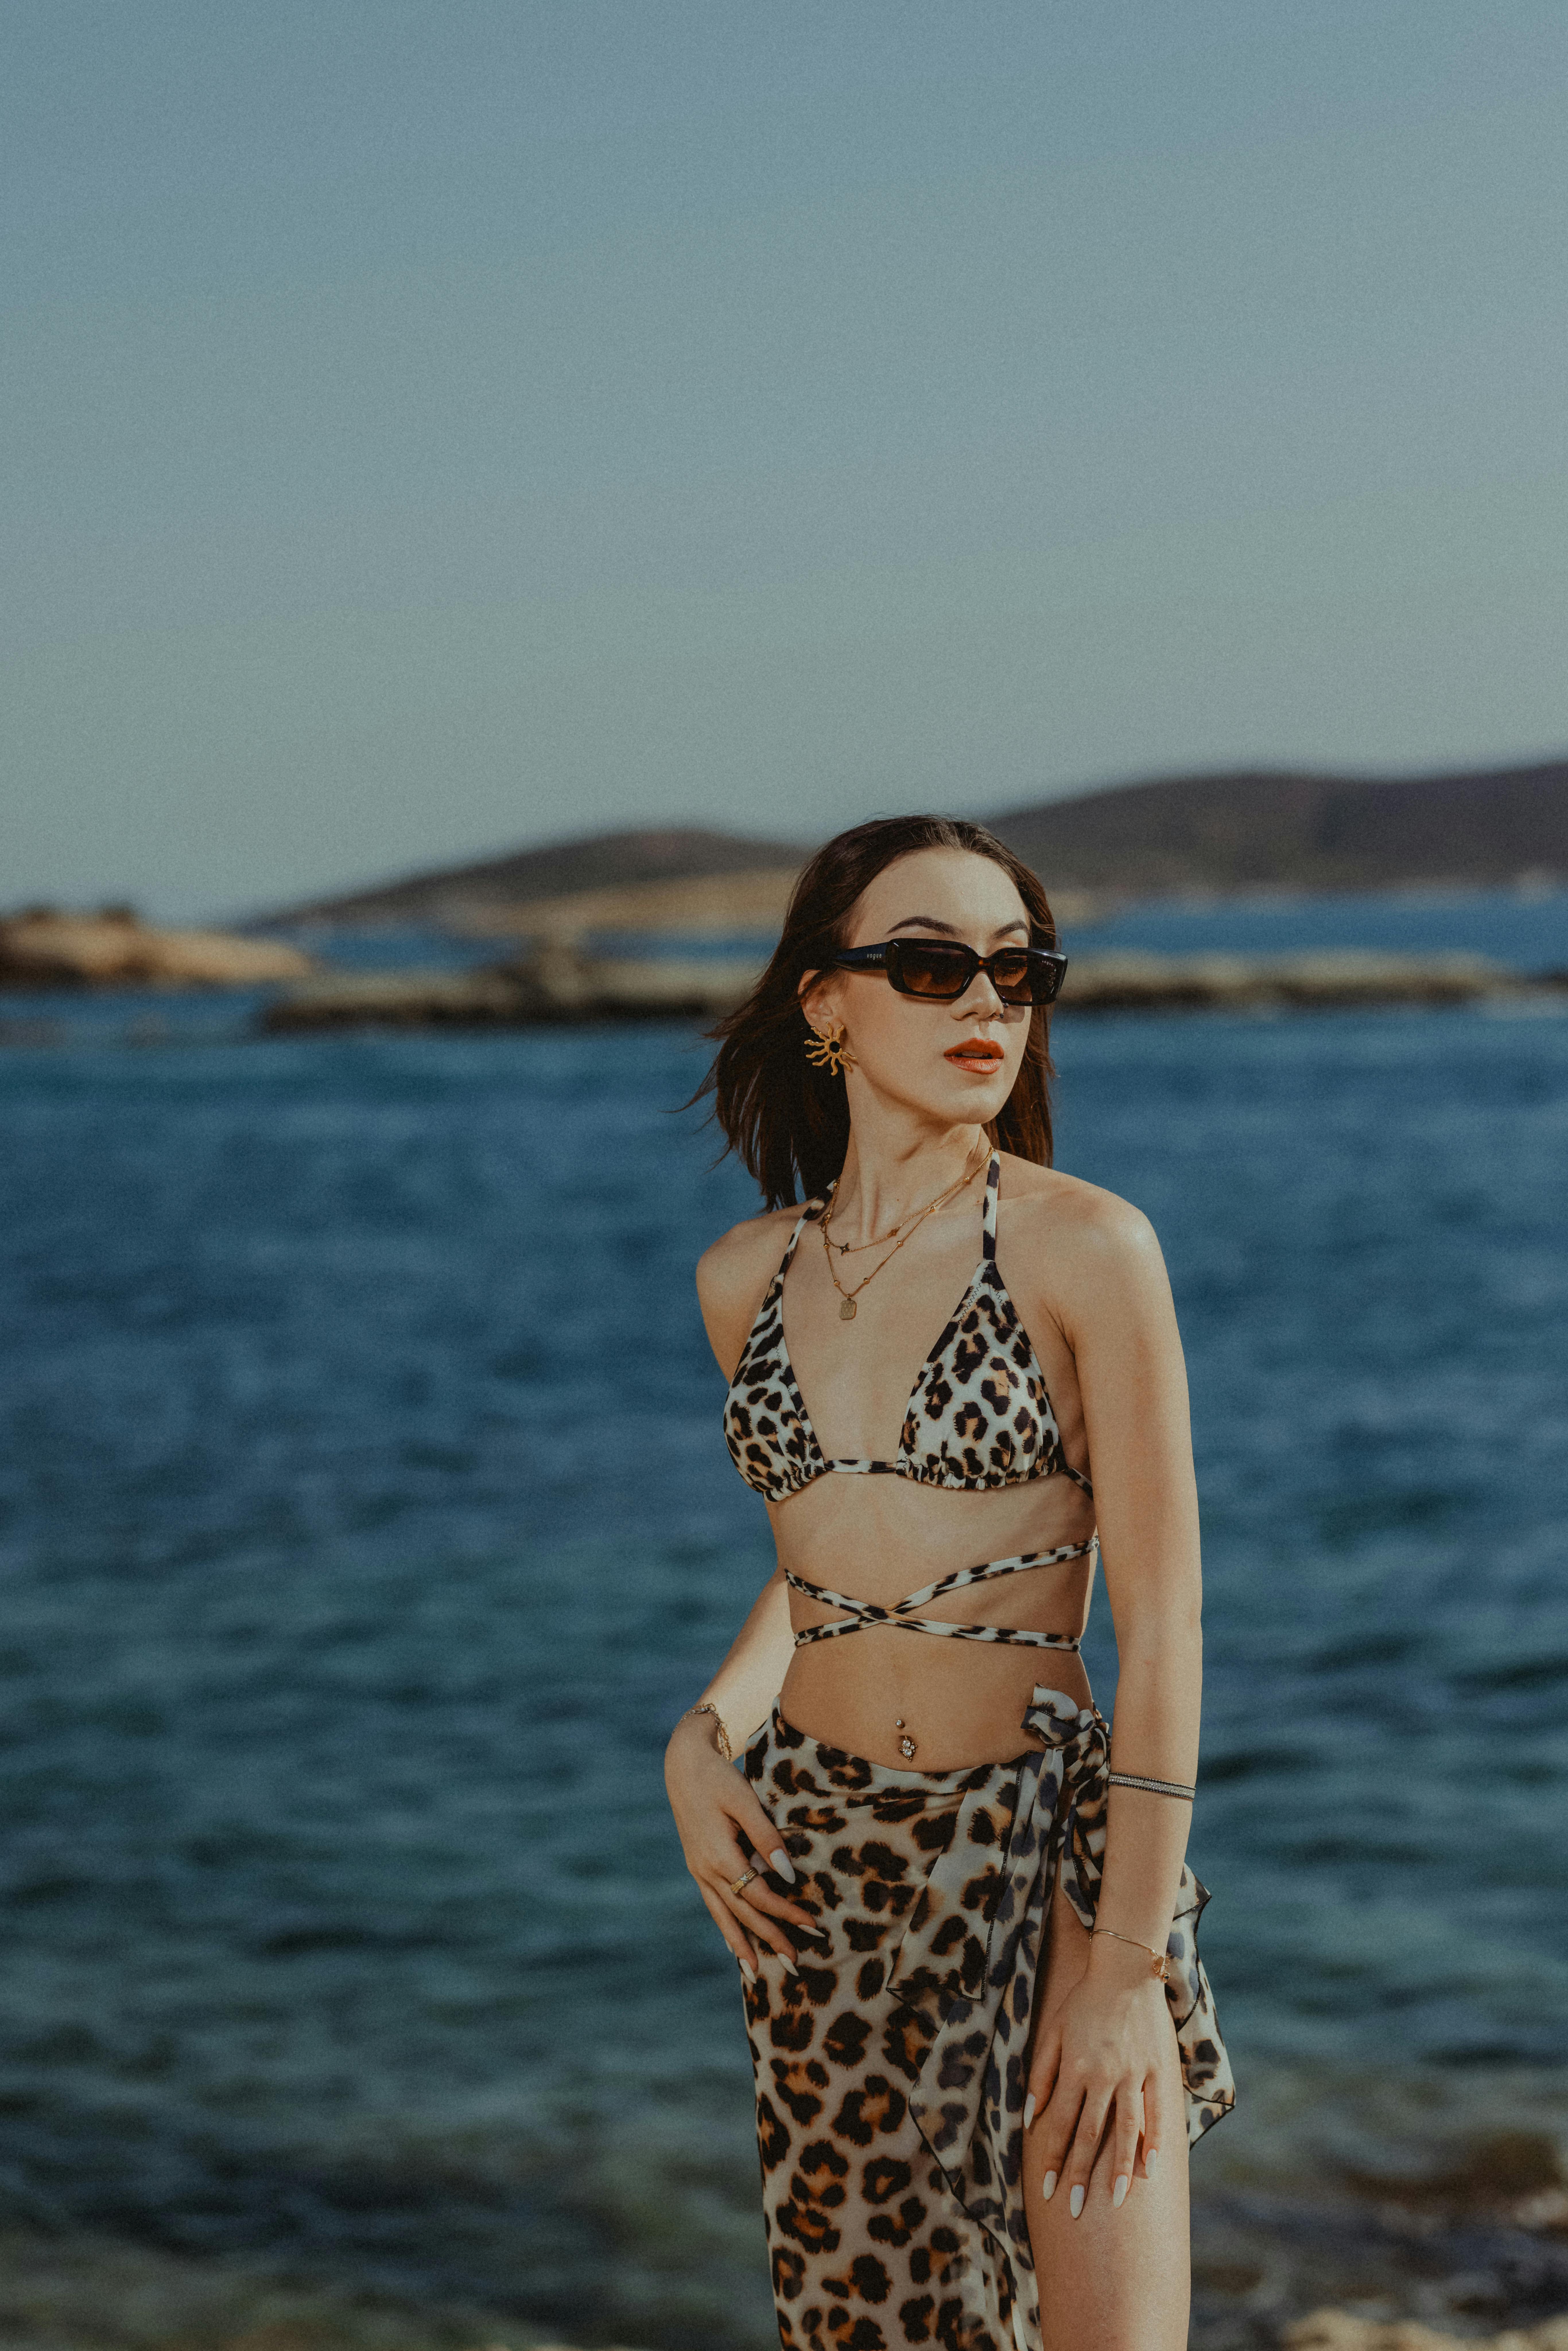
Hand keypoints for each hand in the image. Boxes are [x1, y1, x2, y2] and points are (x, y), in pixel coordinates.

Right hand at [663, 1714, 813, 1979]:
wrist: (682, 1765)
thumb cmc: (718, 1778)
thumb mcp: (744, 1800)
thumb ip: (766, 1837)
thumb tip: (787, 1874)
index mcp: (719, 1856)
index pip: (760, 1895)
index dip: (786, 1912)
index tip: (812, 1924)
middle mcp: (706, 1870)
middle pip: (743, 1913)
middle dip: (770, 1938)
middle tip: (795, 1963)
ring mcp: (698, 1871)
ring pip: (723, 1916)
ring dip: (742, 1945)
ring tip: (757, 1974)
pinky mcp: (697, 1866)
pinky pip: (713, 1905)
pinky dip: (725, 1927)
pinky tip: (733, 1945)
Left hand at [1024, 1935, 1171, 2215]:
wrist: (1123, 1972)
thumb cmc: (1083, 2002)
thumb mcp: (1052, 2032)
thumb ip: (1041, 2074)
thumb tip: (1030, 2115)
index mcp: (1074, 2068)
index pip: (1059, 2124)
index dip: (1053, 2158)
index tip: (1047, 2189)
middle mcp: (1102, 2076)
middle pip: (1089, 2134)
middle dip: (1080, 2174)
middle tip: (1074, 2208)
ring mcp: (1131, 2074)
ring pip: (1125, 2130)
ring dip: (1120, 2168)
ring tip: (1117, 2201)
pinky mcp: (1155, 2069)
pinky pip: (1156, 2111)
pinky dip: (1155, 2140)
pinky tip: (1152, 2167)